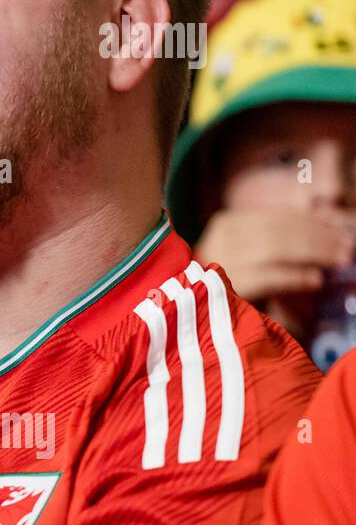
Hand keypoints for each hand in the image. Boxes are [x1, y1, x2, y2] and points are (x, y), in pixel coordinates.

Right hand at [196, 208, 354, 302]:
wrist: (185, 308)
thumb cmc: (221, 280)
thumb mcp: (242, 251)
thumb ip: (272, 239)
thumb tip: (320, 227)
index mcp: (227, 223)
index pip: (277, 216)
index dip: (312, 221)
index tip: (339, 229)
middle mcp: (223, 237)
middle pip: (281, 231)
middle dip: (319, 237)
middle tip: (347, 247)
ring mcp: (222, 260)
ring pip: (278, 248)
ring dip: (315, 253)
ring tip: (339, 260)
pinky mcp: (226, 286)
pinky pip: (270, 276)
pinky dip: (296, 276)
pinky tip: (315, 279)